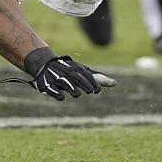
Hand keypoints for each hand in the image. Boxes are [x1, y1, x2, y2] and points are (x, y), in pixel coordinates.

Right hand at [0, 56, 115, 100]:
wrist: (45, 65)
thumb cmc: (70, 70)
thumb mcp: (83, 71)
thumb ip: (98, 78)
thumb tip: (115, 83)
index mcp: (77, 69)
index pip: (86, 75)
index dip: (92, 82)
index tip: (98, 91)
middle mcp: (68, 72)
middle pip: (77, 78)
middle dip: (84, 84)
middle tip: (92, 91)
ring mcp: (57, 78)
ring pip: (65, 82)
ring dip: (71, 88)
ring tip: (77, 94)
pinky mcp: (47, 85)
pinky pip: (52, 89)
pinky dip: (56, 93)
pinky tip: (62, 97)